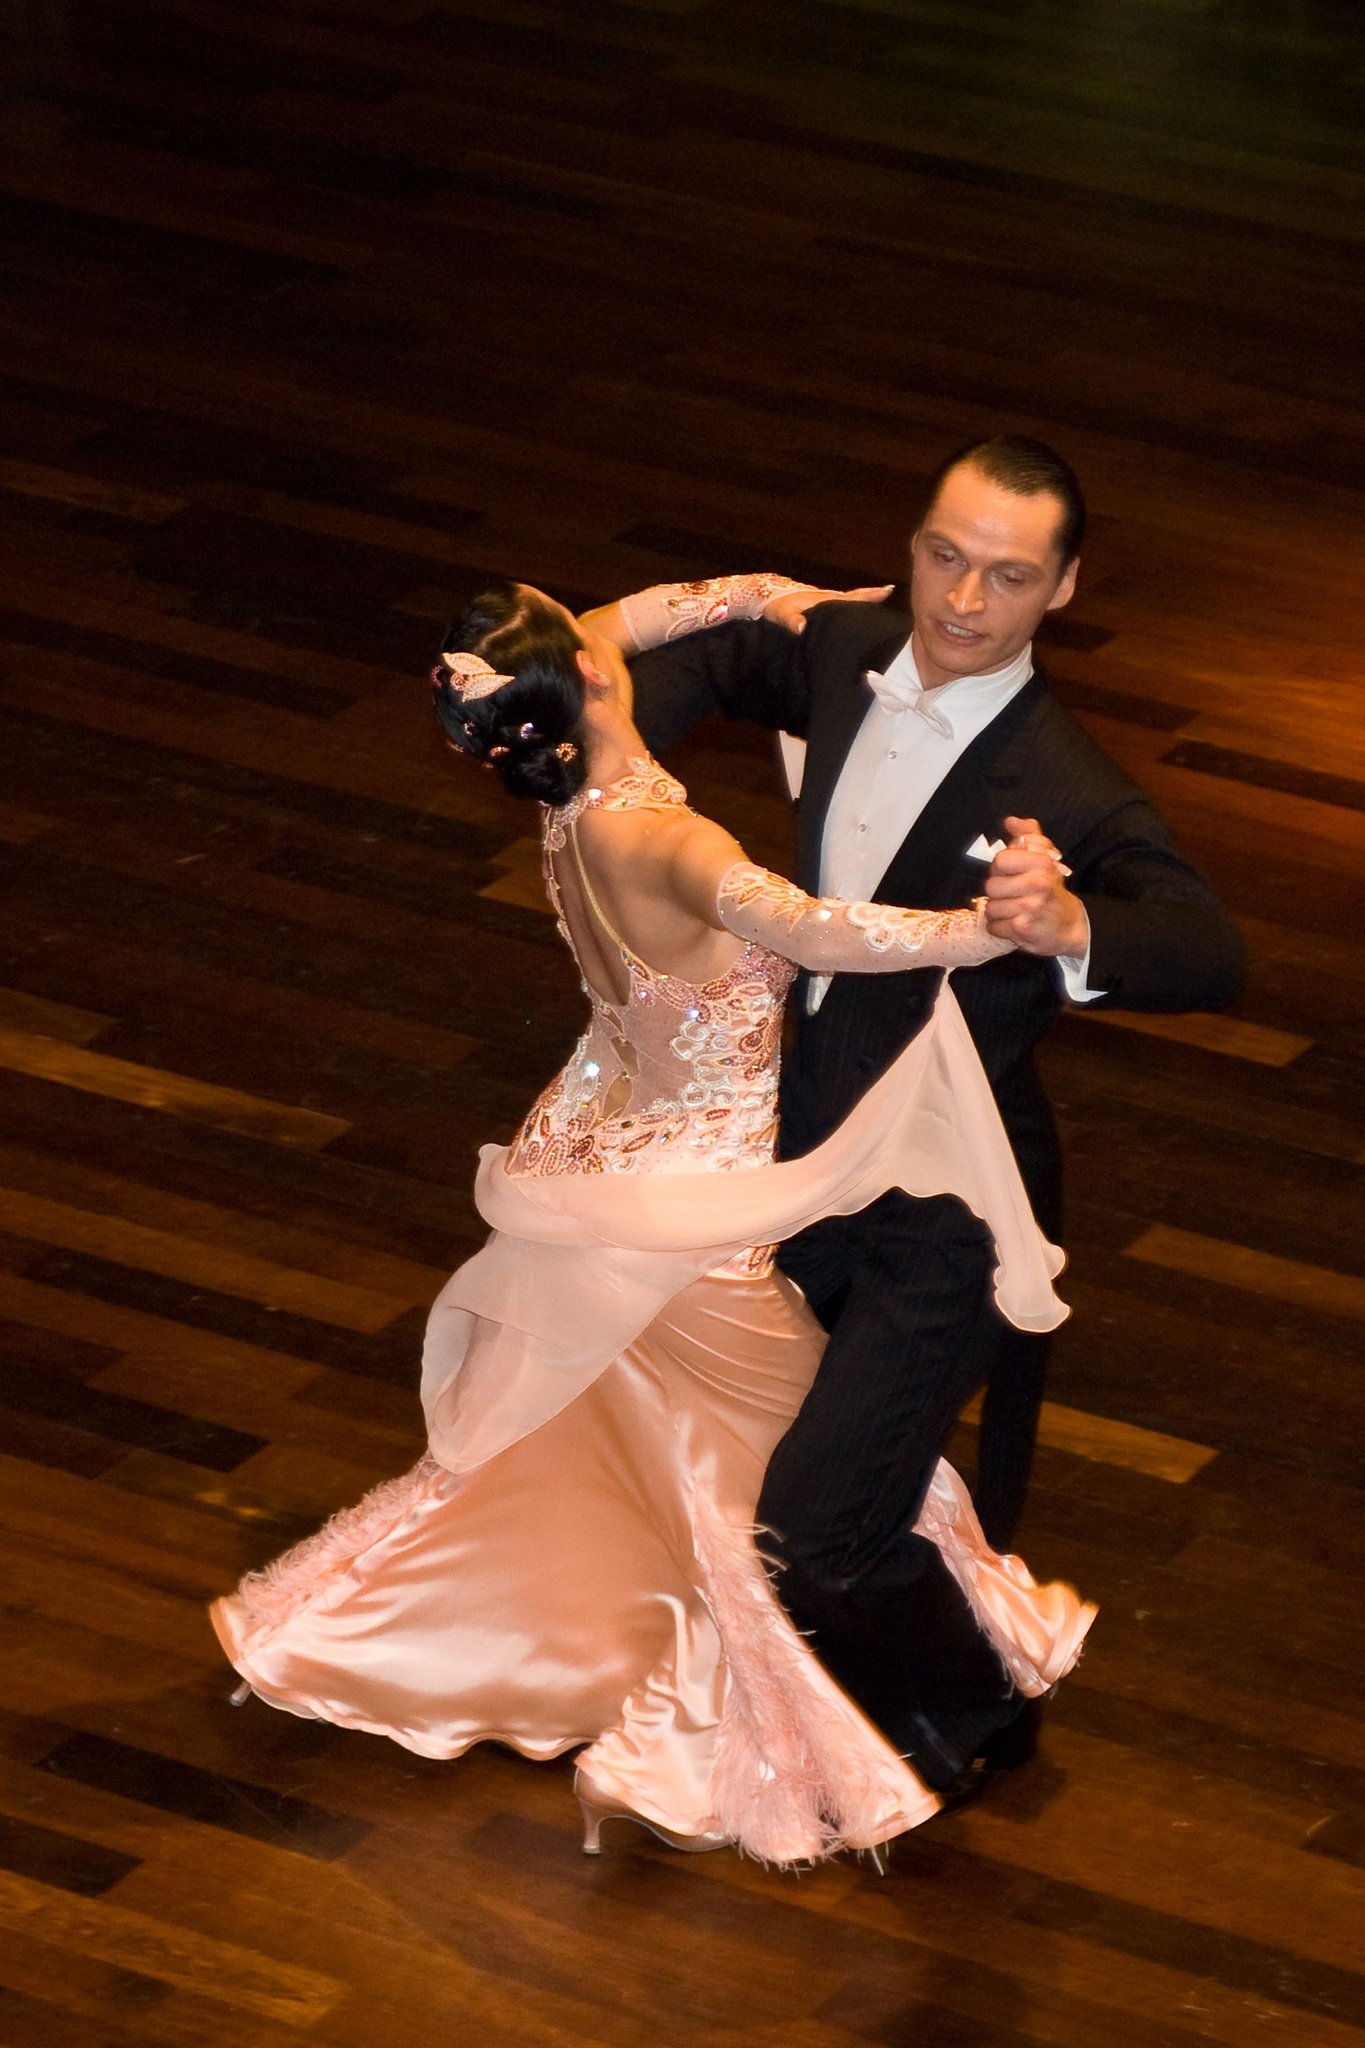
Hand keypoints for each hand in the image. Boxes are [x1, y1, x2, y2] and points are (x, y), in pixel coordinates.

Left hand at [764, 583, 894, 633]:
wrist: (766, 598)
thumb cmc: (776, 606)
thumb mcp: (782, 613)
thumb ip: (792, 621)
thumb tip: (803, 628)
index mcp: (824, 600)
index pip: (850, 597)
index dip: (868, 595)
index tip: (888, 590)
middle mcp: (828, 600)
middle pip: (854, 598)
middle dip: (872, 597)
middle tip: (891, 596)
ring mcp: (824, 603)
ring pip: (848, 604)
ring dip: (862, 604)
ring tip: (880, 609)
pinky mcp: (819, 610)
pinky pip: (839, 610)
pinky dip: (850, 611)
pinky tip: (854, 620)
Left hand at [983, 816, 1088, 956]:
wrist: (1070, 925)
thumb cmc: (1052, 890)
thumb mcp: (1045, 859)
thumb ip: (1028, 837)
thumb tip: (1010, 821)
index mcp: (1041, 863)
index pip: (1000, 860)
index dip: (1001, 869)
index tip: (1012, 875)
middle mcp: (1037, 884)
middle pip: (991, 886)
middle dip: (999, 893)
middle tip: (1014, 896)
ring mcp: (1030, 907)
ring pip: (990, 907)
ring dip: (999, 912)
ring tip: (1015, 911)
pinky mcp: (1023, 929)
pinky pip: (993, 926)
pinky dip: (1000, 928)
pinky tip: (1014, 924)